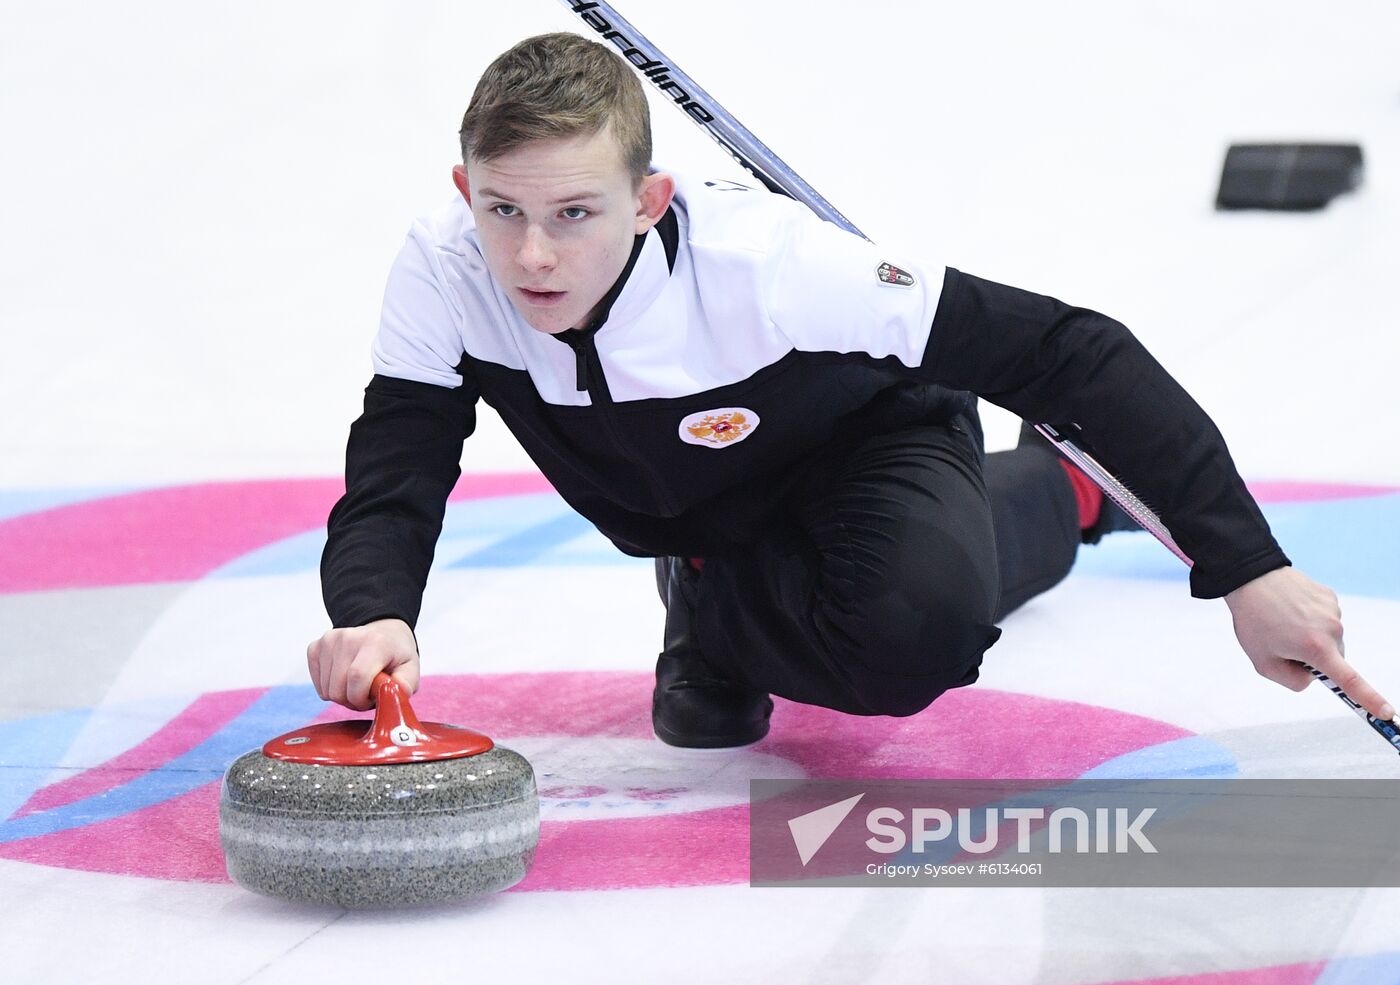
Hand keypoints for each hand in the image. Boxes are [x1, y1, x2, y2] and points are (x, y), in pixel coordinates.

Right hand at [306, 618, 420, 710]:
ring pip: (327, 690)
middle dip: (352, 700)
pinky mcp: (316, 646)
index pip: (357, 677)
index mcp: (375, 642)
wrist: (383, 633)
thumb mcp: (411, 669)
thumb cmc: (396, 655)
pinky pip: (317, 684)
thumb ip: (406, 684)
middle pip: (338, 689)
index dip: (362, 698)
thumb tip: (395, 692)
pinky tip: (344, 677)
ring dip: (342, 695)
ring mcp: (329, 640)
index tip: (372, 698)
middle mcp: (348, 637)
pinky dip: (330, 688)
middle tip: (366, 692)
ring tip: (357, 684)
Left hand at [1225, 567, 1394, 720]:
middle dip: (1313, 659)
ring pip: (1329, 639)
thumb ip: (1292, 681)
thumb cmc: (1254, 622)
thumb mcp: (1263, 663)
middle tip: (1282, 643)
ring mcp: (1334, 611)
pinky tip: (1290, 608)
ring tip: (1282, 621)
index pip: (1349, 680)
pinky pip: (1325, 619)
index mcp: (1316, 649)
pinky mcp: (1330, 597)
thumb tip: (1313, 678)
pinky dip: (1311, 619)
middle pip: (1333, 659)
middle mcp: (1332, 630)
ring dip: (1311, 637)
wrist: (1251, 578)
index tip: (1386, 713)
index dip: (1369, 699)